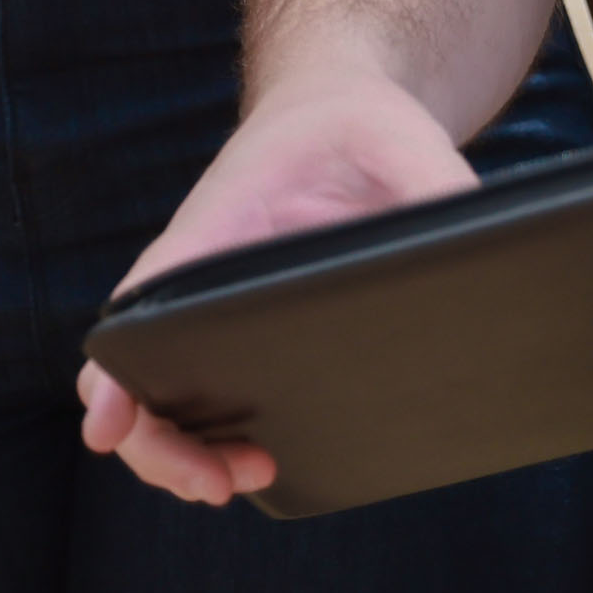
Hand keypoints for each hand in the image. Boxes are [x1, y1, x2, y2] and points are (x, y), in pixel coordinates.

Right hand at [78, 66, 482, 505]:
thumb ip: (438, 188)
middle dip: (158, 446)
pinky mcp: (239, 333)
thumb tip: (486, 256)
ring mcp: (209, 311)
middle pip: (130, 376)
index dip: (116, 374)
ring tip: (247, 474)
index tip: (106, 426)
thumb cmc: (353, 123)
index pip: (141, 306)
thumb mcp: (402, 139)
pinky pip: (201, 397)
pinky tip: (265, 458)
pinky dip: (212, 440)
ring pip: (159, 400)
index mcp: (211, 231)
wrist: (335, 111)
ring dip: (184, 454)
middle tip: (219, 482)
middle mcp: (193, 279)